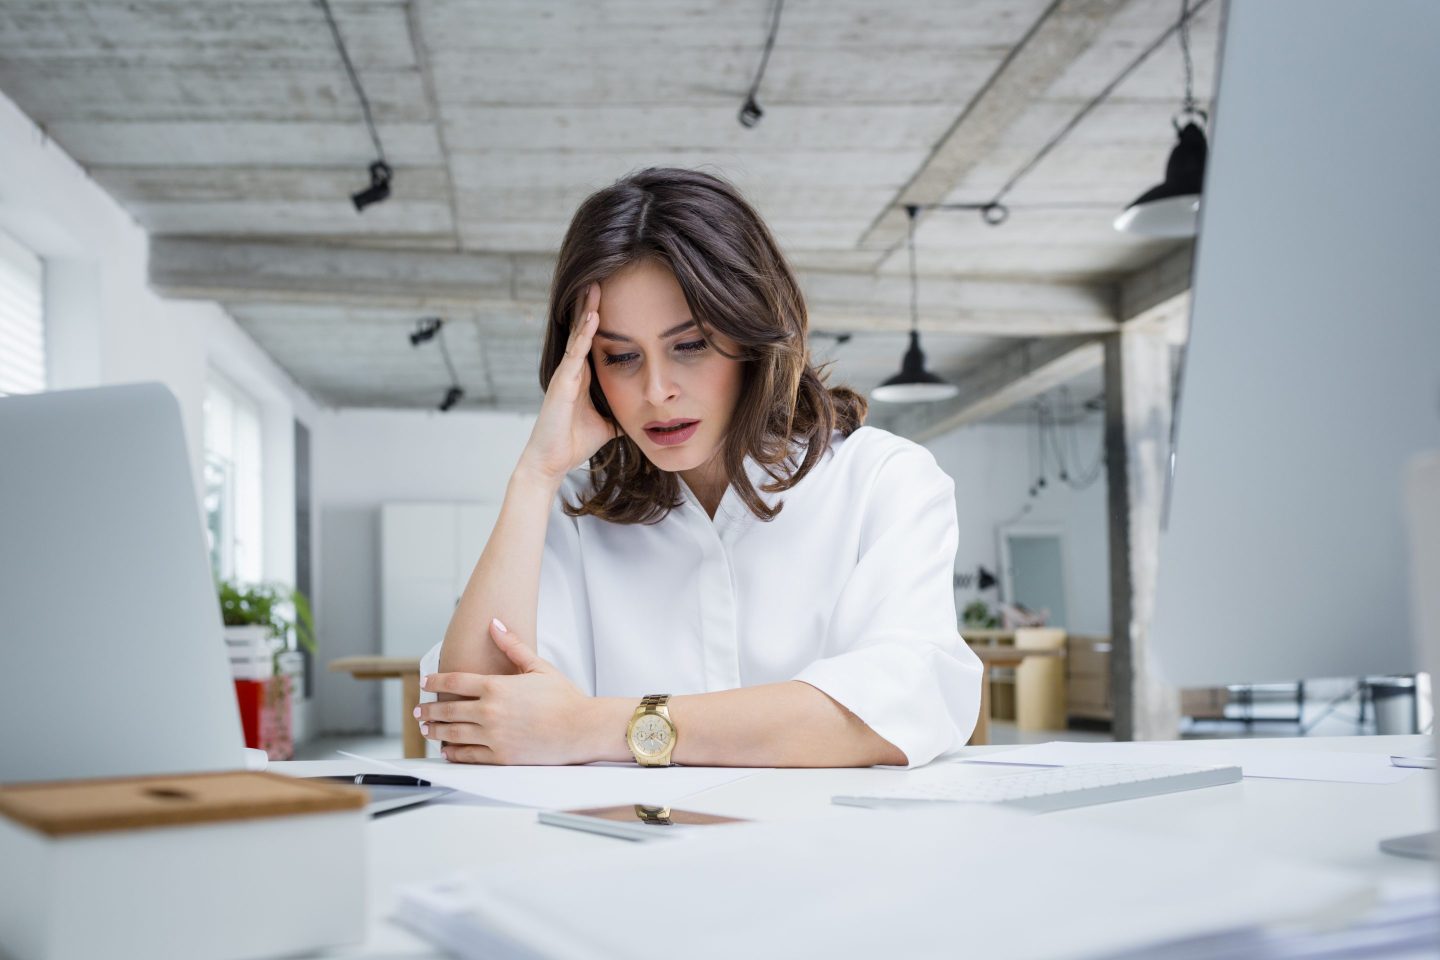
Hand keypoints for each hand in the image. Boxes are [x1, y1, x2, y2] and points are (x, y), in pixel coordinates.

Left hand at [417, 618, 594, 764]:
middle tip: (419, 711)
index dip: (435, 681)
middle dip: (429, 710)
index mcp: (496, 687)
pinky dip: (453, 753)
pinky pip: (468, 756)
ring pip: (453, 735)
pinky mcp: (501, 756)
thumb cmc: (564, 697)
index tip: (425, 682)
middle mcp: (490, 711)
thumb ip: (512, 645)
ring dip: (435, 732)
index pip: (454, 682)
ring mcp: (494, 736)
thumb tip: (494, 623)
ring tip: (427, 729)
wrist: (582, 727)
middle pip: (447, 710)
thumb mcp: (538, 666)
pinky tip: (447, 750)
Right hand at [517, 282, 617, 483]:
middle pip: (583, 332)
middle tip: (601, 278)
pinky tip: (593, 317)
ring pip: (577, 337)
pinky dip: (584, 335)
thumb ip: (622, 412)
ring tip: (594, 286)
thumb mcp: (609, 424)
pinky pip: (575, 354)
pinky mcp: (561, 383)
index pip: (593, 342)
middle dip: (592, 306)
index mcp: (582, 377)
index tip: (613, 298)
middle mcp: (572, 371)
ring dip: (587, 311)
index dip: (600, 320)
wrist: (551, 462)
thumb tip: (645, 412)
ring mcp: (565, 375)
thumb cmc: (575, 443)